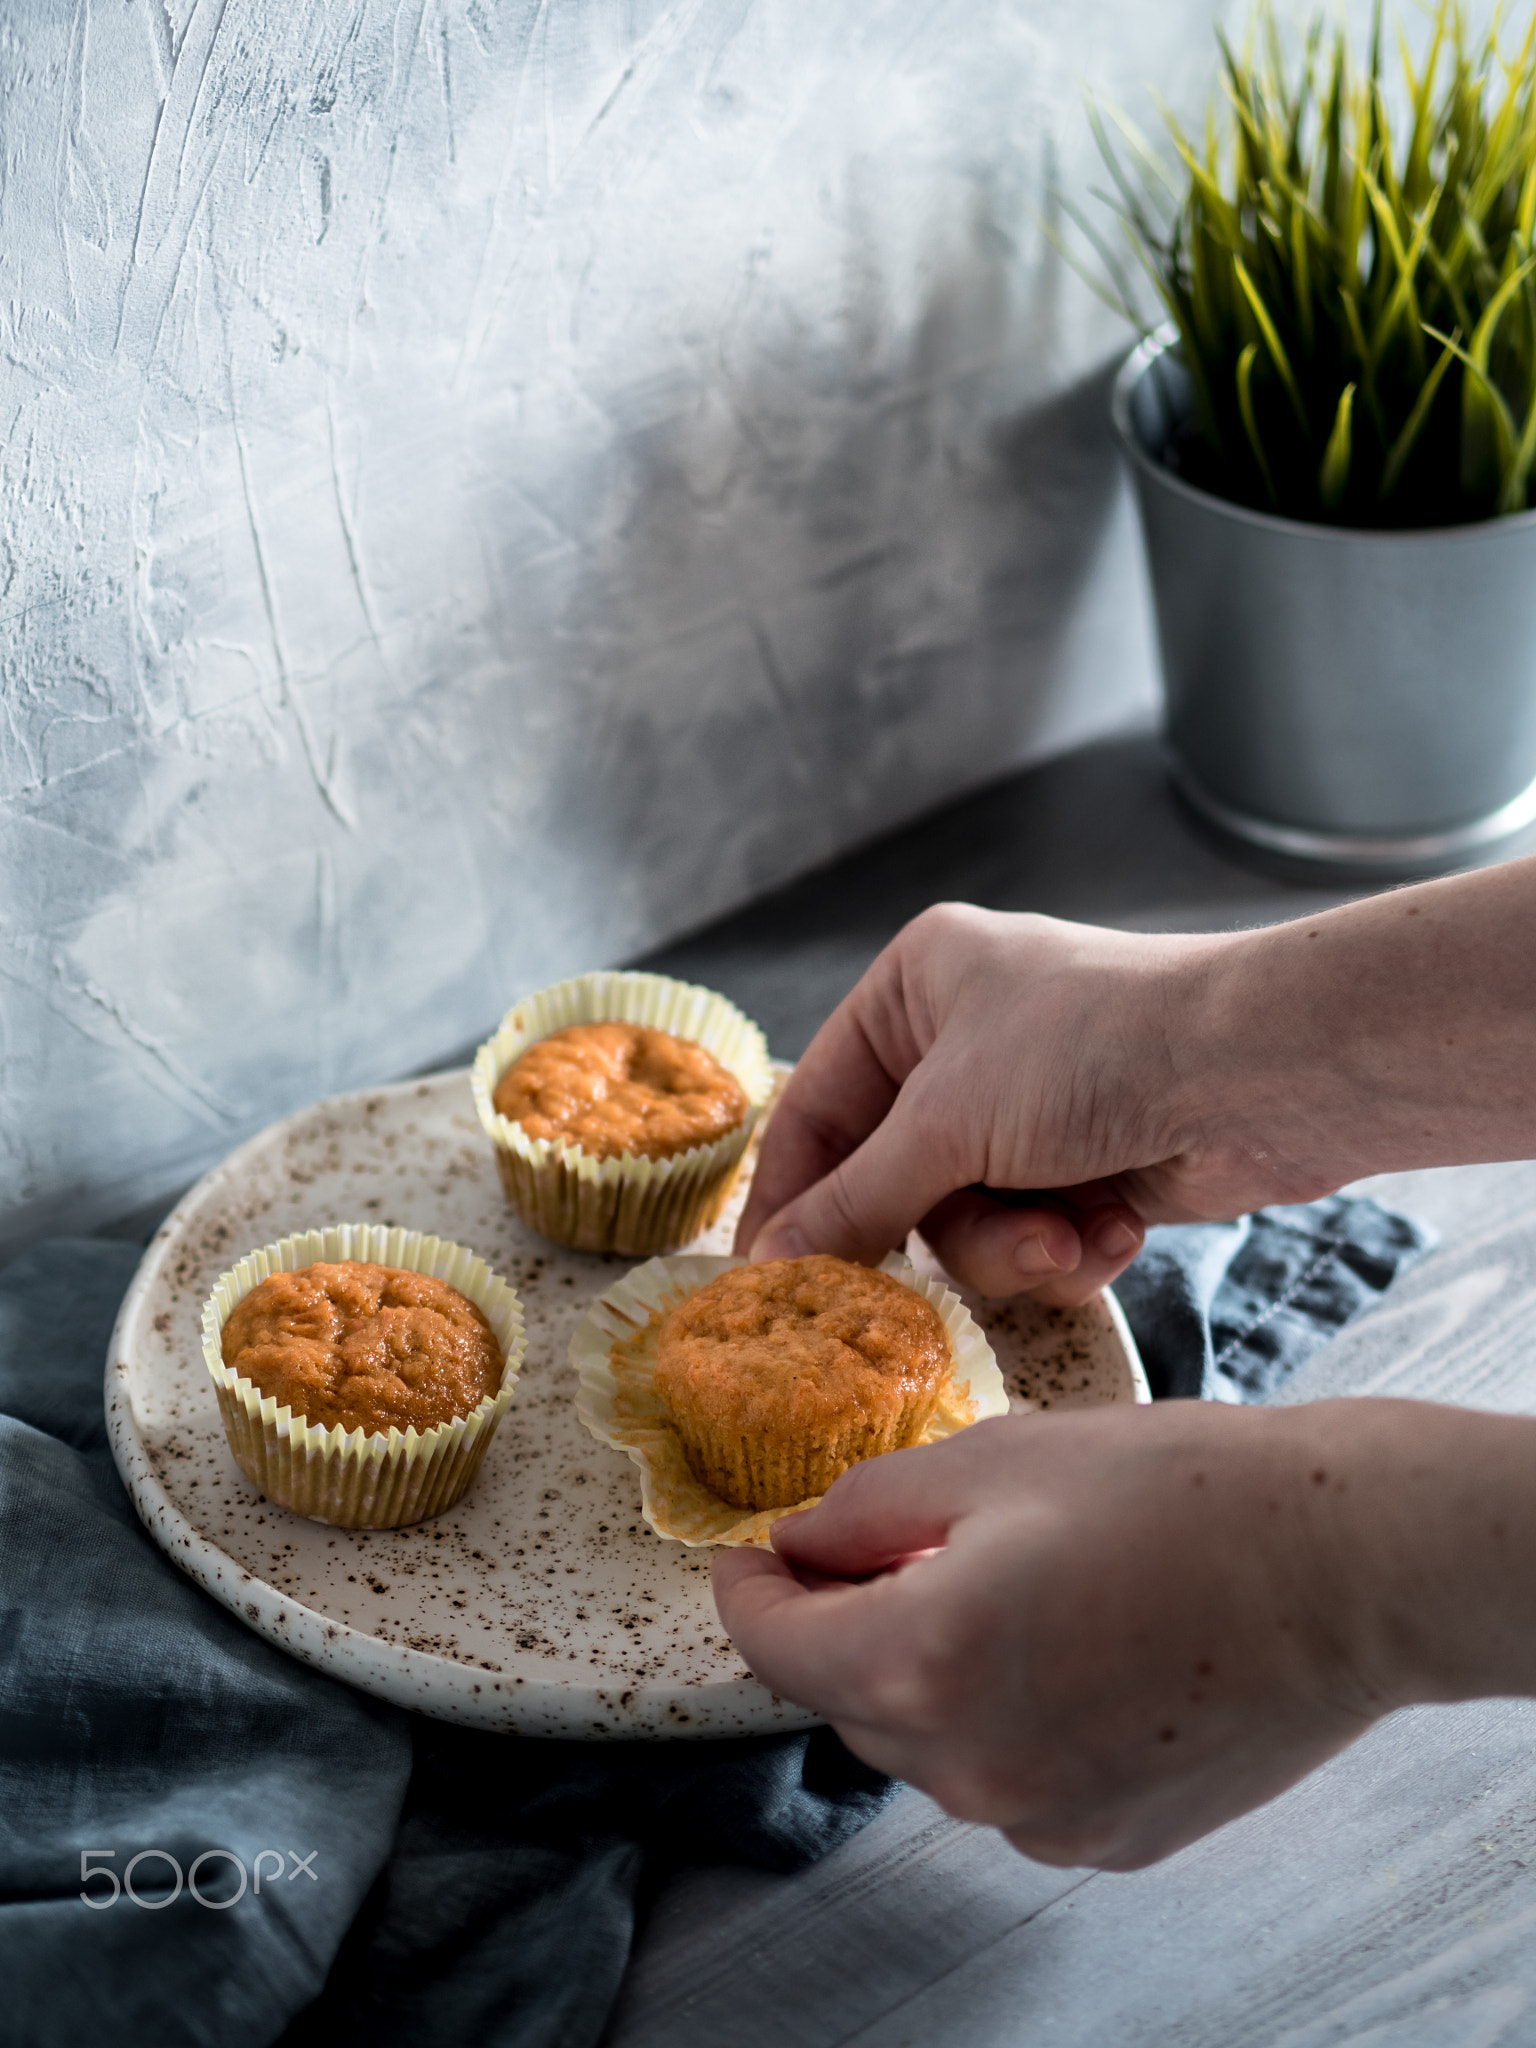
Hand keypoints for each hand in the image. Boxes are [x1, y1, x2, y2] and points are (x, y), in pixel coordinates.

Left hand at [712, 1404, 1441, 1869]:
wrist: (1344, 1569)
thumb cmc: (1177, 1492)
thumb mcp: (995, 1458)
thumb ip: (868, 1508)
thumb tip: (800, 1543)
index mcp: (922, 1662)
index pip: (774, 1648)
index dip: (747, 1591)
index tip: (748, 1554)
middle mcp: (968, 1769)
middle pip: (848, 1699)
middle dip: (843, 1623)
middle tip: (877, 1545)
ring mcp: (1042, 1820)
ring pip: (928, 1744)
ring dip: (926, 1671)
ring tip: (993, 1585)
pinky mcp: (1109, 1840)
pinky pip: (1007, 1780)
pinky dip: (1002, 1718)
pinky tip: (1063, 1647)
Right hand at [734, 902, 1335, 1305]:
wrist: (1266, 1070)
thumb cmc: (1096, 1050)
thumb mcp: (950, 1122)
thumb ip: (856, 1200)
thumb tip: (767, 1265)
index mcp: (916, 988)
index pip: (815, 1108)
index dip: (791, 1198)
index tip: (765, 1283)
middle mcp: (965, 1041)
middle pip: (895, 1183)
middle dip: (944, 1230)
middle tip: (936, 1284)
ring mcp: (1030, 1107)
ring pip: (967, 1224)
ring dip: (1016, 1246)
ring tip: (1069, 1237)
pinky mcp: (1089, 1164)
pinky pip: (1037, 1236)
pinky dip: (1072, 1245)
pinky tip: (1116, 1228)